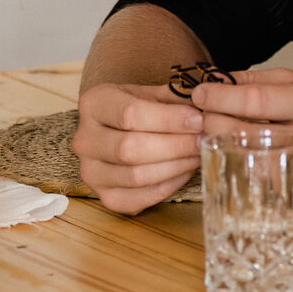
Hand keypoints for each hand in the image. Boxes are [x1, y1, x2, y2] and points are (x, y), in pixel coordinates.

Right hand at [73, 82, 203, 213]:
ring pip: (135, 176)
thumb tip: (207, 107)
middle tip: (204, 140)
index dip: (169, 119)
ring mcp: (90, 171)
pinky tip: (185, 171)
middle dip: (175, 146)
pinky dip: (167, 187)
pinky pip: (137, 198)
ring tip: (199, 154)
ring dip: (175, 167)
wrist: (121, 128)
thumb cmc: (144, 107)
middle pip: (130, 149)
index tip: (198, 119)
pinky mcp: (104, 196)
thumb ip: (177, 99)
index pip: (130, 114)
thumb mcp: (156, 93)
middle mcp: (84, 140)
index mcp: (94, 104)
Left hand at [192, 68, 292, 197]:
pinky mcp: (288, 185)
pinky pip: (248, 173)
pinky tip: (225, 148)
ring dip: (215, 143)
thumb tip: (214, 80)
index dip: (219, 97)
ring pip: (240, 157)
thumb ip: (254, 80)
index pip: (253, 100)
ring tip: (209, 129)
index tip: (199, 92)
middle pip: (241, 131)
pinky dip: (230, 160)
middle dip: (211, 119)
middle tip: (199, 112)